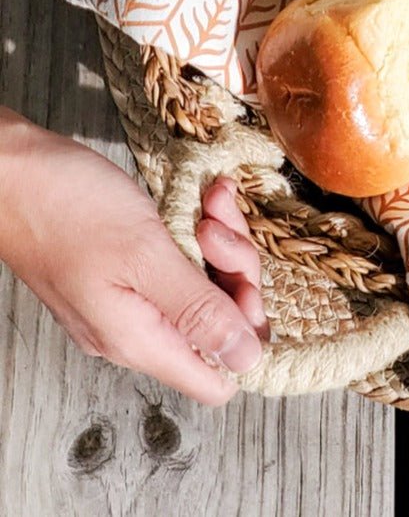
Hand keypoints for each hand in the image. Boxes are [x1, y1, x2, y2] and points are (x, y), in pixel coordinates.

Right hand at [0, 108, 266, 404]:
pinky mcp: (134, 266)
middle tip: (214, 229)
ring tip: (211, 205)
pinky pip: (188, 258)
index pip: (216, 378)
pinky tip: (207, 198)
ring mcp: (135, 297)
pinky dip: (203, 227)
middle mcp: (138, 328)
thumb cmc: (67, 208)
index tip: (243, 284)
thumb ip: (197, 309)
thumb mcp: (144, 255)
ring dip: (221, 240)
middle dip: (235, 270)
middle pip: (221, 322)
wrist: (14, 171)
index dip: (245, 334)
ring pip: (209, 283)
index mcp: (139, 339)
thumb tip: (246, 357)